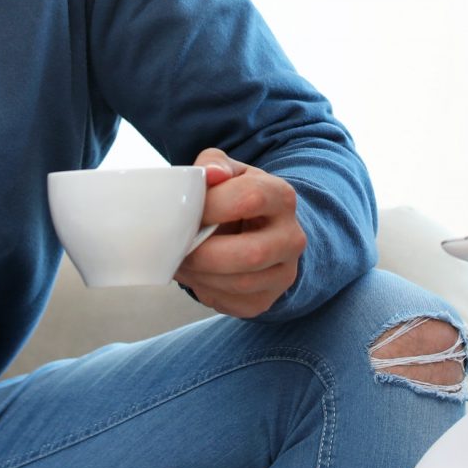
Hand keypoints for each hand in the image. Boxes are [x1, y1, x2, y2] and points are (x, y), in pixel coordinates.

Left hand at [172, 149, 305, 318]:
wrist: (258, 231)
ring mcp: (284, 273)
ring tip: (179, 261)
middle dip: (203, 254)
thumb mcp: (227, 173)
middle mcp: (292, 238)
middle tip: (176, 247)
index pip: (249, 199)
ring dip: (200, 275)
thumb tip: (212, 174)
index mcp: (282, 197)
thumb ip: (214, 164)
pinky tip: (194, 275)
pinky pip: (231, 302)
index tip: (184, 211)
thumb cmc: (234, 197)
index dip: (210, 207)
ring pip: (240, 283)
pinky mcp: (265, 300)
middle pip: (250, 253)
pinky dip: (204, 290)